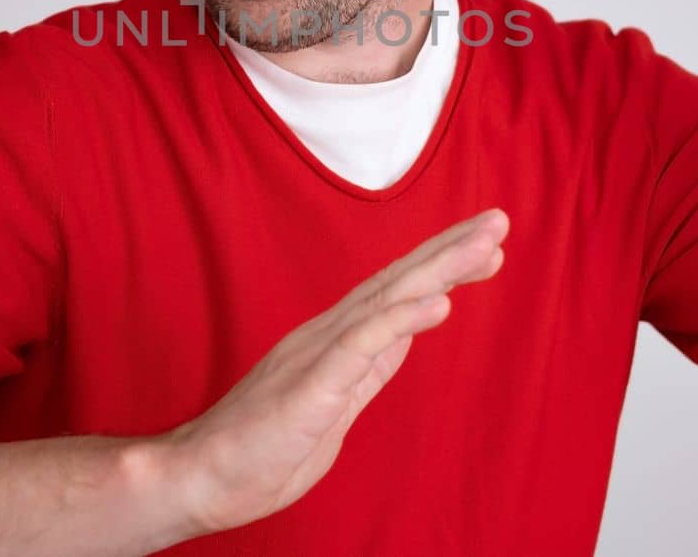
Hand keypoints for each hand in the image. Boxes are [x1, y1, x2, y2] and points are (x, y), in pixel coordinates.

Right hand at [156, 207, 509, 536]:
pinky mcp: (312, 385)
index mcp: (334, 341)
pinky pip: (363, 344)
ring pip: (387, 300)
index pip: (395, 292)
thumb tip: (403, 336)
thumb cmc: (259, 450)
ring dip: (440, 269)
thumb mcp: (335, 405)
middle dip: (451, 250)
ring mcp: (318, 355)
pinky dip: (403, 318)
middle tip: (498, 220)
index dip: (440, 265)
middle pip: (398, 281)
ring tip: (485, 244)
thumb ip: (367, 367)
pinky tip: (440, 302)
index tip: (486, 246)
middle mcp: (327, 334)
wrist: (199, 477)